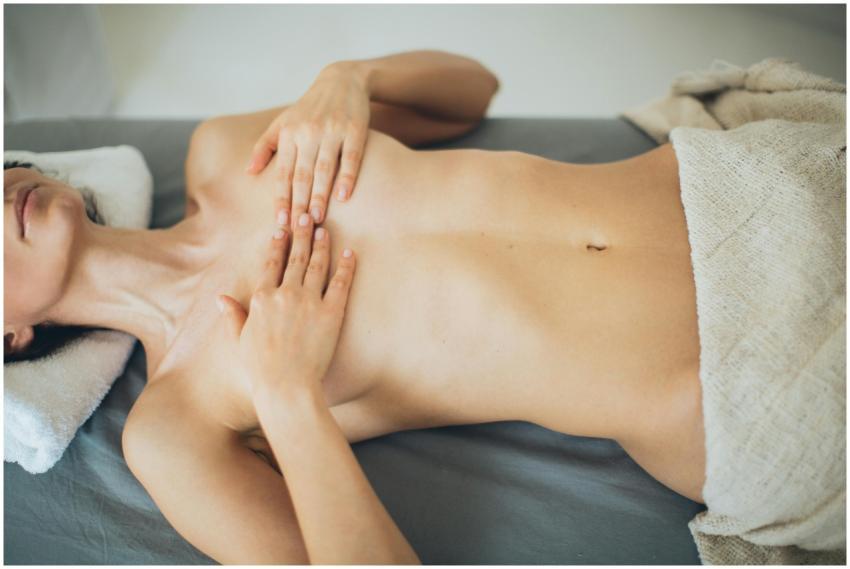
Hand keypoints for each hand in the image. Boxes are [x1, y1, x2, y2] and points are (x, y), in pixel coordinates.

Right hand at [217, 212, 356, 398]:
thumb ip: (232, 315)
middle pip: (295, 257)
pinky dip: (346, 266)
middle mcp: (285, 294)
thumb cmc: (260, 368)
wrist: (285, 387)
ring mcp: (309, 302)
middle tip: (307, 216)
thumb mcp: (239, 339)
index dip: (277, 244)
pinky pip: (341, 284)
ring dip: (322, 245)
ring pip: (317, 265)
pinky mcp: (331, 313)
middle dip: (302, 234)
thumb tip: (220, 298)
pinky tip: (350, 253)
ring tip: (325, 229)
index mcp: (261, 298)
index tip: (282, 229)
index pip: (271, 263)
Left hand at [246, 62, 370, 225]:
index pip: (283, 173)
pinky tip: (344, 196)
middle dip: (299, 203)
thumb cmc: (310, 107)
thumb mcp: (283, 122)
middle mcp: (308, 132)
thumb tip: (248, 173)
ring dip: (320, 195)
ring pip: (324, 168)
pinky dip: (347, 177)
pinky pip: (350, 157)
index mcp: (289, 134)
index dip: (281, 198)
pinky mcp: (354, 130)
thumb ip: (264, 147)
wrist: (341, 80)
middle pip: (302, 174)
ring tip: (318, 219)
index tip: (280, 222)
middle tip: (297, 228)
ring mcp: (332, 131)